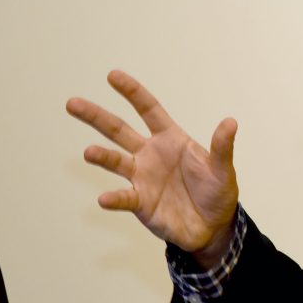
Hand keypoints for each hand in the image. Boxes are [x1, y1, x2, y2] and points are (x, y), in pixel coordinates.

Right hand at [67, 70, 238, 266]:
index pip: (148, 110)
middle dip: (96, 116)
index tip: (112, 75)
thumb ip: (222, 147)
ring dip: (101, 156)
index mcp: (171, 139)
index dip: (132, 93)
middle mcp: (150, 154)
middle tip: (72, 103)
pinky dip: (114, 198)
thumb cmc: (217, 191)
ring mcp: (142, 177)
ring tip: (89, 152)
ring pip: (115, 161)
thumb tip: (231, 122)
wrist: (212, 227)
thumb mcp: (223, 168)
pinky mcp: (139, 202)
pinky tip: (106, 198)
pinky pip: (123, 197)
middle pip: (119, 130)